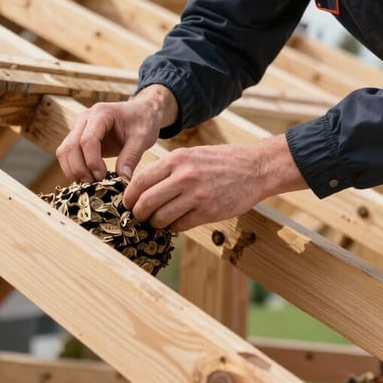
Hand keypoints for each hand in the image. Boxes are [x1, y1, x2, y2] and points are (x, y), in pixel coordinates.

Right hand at [56, 84, 177, 182]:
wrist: (141, 112)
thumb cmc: (142, 121)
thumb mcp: (143, 137)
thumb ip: (132, 156)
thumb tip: (122, 178)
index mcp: (101, 113)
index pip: (87, 139)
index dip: (92, 161)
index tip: (102, 177)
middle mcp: (85, 118)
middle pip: (70, 146)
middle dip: (79, 169)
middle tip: (94, 184)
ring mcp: (79, 127)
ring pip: (64, 151)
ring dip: (73, 170)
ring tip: (91, 183)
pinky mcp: (78, 137)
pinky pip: (68, 154)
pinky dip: (74, 168)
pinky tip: (88, 177)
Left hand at [123, 136, 306, 231]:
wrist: (254, 168)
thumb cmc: (220, 161)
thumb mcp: (190, 155)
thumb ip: (167, 169)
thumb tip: (142, 188)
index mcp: (176, 159)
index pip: (140, 181)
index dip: (129, 196)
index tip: (128, 203)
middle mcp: (184, 176)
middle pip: (146, 202)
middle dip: (138, 213)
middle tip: (139, 217)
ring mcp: (197, 195)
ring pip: (161, 218)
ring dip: (155, 223)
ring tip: (158, 221)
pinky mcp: (208, 212)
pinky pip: (180, 226)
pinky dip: (173, 227)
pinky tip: (176, 223)